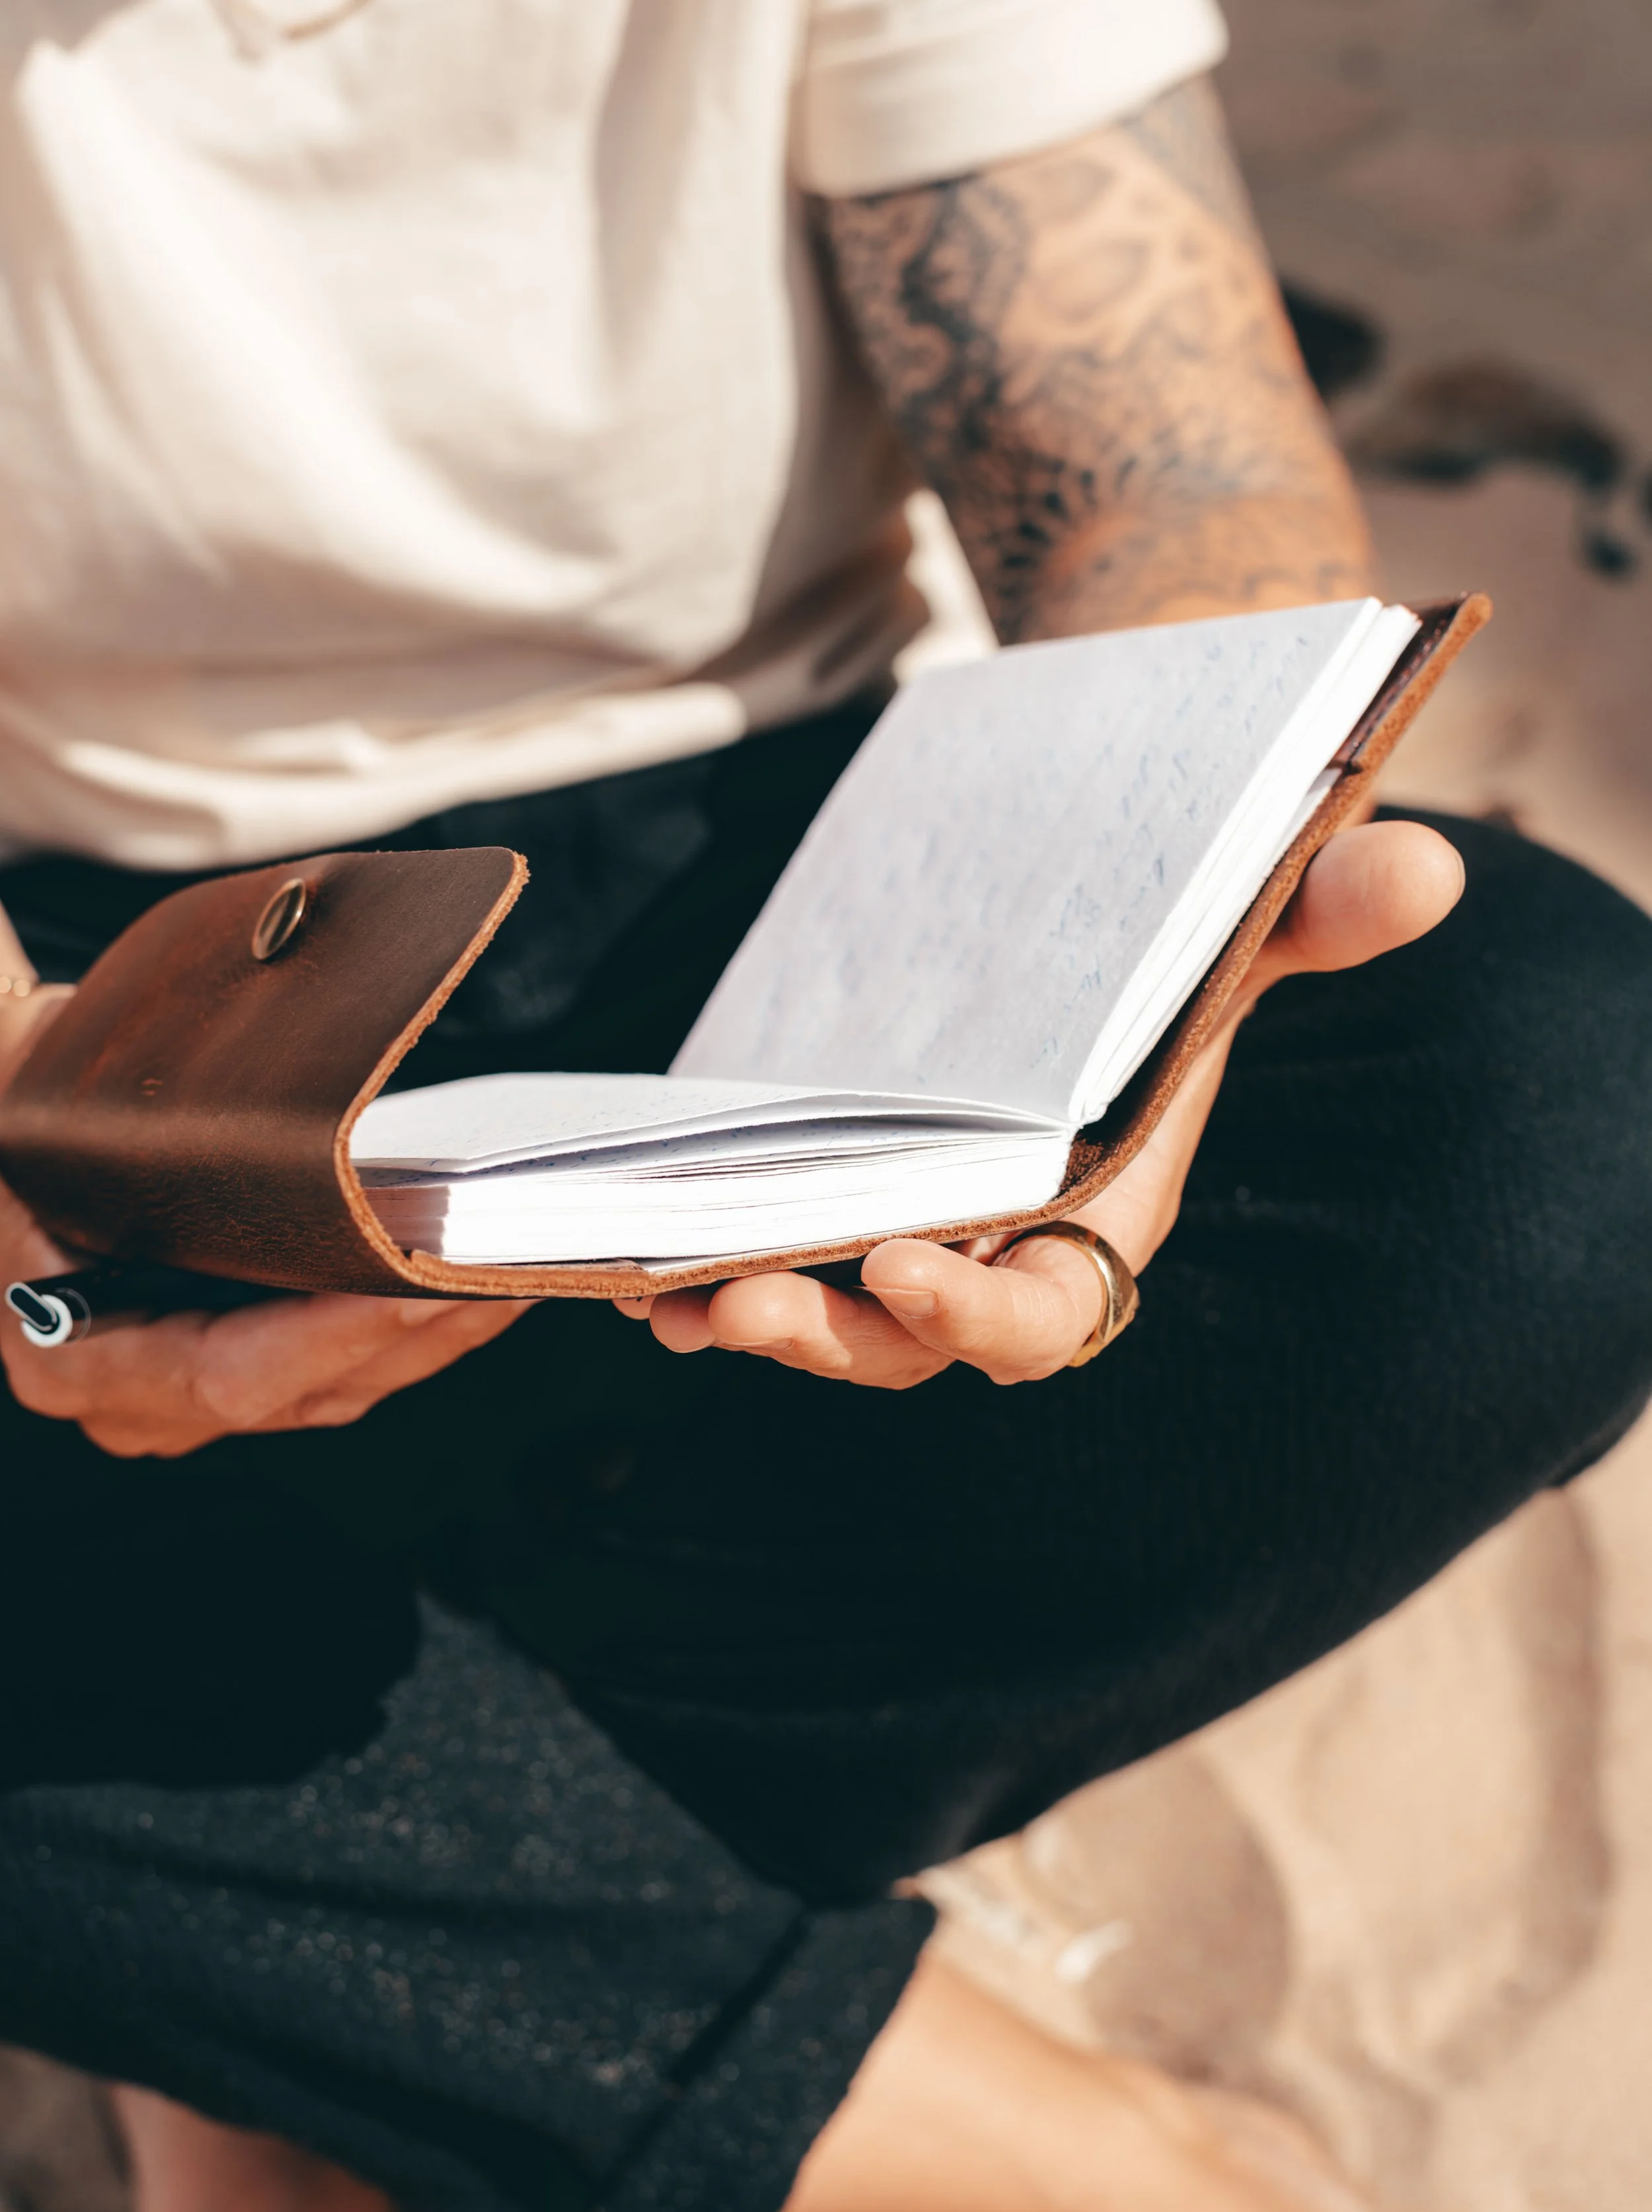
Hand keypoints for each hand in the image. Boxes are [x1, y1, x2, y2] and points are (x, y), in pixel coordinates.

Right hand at [0, 988, 531, 1458]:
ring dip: (437, 1333)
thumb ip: (161, 1141)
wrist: (1, 1115)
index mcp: (69, 1355)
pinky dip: (414, 1328)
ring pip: (342, 1388)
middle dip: (419, 1332)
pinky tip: (476, 1281)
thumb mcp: (68, 1128)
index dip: (339, 1337)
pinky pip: (343, 1368)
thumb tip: (285, 1093)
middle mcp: (130, 1401)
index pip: (232, 1376)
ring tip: (516, 1270)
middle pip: (310, 1391)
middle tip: (505, 1271)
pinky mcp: (239, 1373)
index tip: (423, 1287)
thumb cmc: (31, 1117)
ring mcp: (187, 1401)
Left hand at [617, 820, 1464, 1388]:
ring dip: (752, 1317)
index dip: (979, 1311)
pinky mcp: (848, 1180)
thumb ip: (1319, 909)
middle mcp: (1006, 1240)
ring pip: (834, 1312)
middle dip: (831, 1334)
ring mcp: (919, 1216)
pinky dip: (716, 1270)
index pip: (1048, 1310)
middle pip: (916, 1340)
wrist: (1091, 875)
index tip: (906, 1266)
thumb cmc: (1173, 910)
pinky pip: (779, 1253)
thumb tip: (1420, 871)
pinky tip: (644, 1269)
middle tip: (735, 1300)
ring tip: (664, 1304)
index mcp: (1102, 1210)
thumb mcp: (1243, 901)